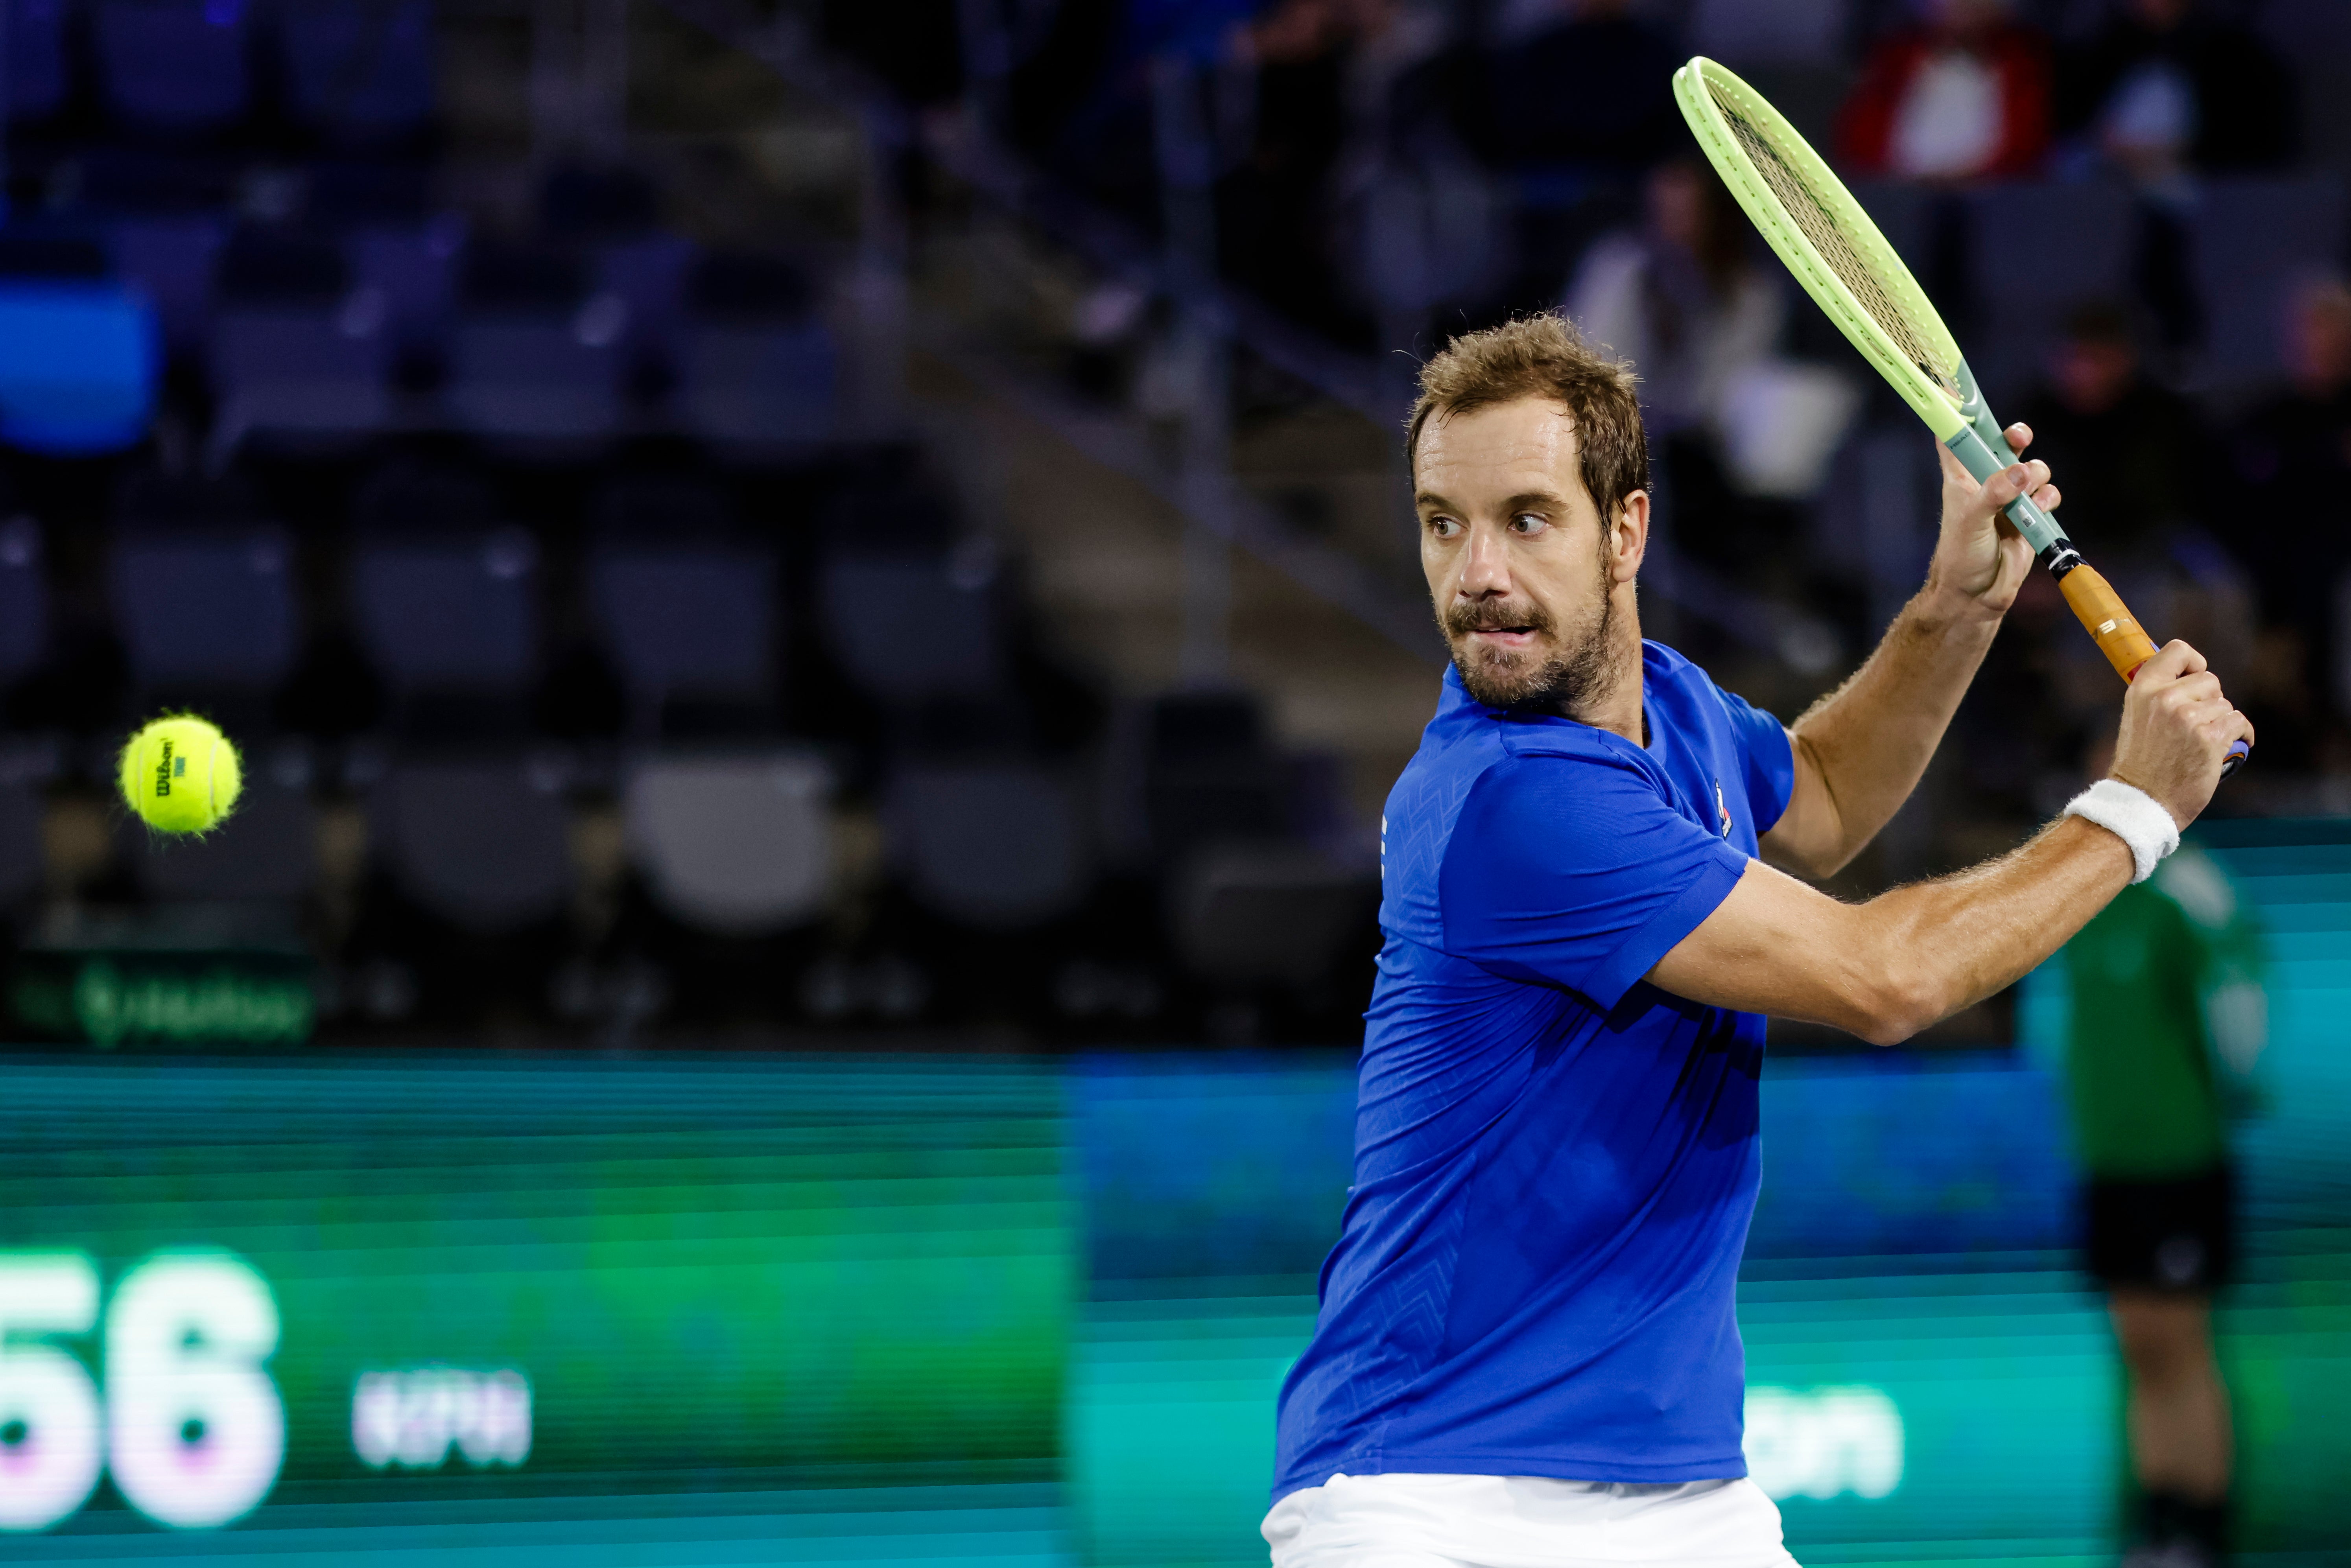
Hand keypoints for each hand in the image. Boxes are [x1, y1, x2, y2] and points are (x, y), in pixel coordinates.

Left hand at [1924, 423, 2049, 620]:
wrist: (1977, 594)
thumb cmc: (1961, 556)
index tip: (1960, 389)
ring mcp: (2010, 497)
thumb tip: (2019, 472)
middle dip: (2016, 437)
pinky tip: (2038, 511)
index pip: (1955, 436)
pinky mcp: (2030, 515)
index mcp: (1960, 476)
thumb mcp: (1970, 521)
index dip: (1959, 413)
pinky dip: (2048, 498)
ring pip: (2032, 468)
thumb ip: (1994, 494)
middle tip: (2019, 437)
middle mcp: (1986, 482)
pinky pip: (2048, 495)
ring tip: (2028, 489)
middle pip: (2003, 444)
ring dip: (2036, 473)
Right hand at [2110, 640, 2256, 827]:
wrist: (2142, 801)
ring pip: (2225, 705)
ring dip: (2221, 722)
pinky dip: (2241, 735)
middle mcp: (2164, 698)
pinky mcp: (2210, 738)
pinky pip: (2239, 723)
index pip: (2177, 650)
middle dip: (2210, 700)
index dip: (2193, 662)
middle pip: (2210, 680)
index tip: (2195, 675)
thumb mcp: (2137, 718)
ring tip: (2205, 742)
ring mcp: (2188, 718)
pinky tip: (2230, 746)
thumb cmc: (2141, 763)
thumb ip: (2158, 695)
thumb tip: (2187, 676)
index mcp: (2143, 689)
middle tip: (2198, 724)